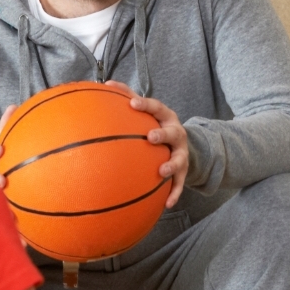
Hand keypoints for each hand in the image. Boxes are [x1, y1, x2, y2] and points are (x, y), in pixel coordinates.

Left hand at [104, 81, 188, 207]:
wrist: (182, 146)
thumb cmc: (155, 125)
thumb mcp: (147, 111)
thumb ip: (128, 96)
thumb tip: (106, 84)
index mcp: (165, 117)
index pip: (157, 108)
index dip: (146, 105)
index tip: (132, 104)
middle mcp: (176, 133)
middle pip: (173, 132)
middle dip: (163, 135)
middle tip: (151, 137)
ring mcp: (181, 153)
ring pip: (180, 159)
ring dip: (171, 165)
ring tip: (162, 171)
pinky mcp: (183, 172)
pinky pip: (180, 184)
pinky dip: (174, 193)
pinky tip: (167, 204)